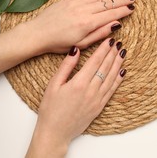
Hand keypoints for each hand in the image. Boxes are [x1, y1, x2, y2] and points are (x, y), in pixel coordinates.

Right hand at [26, 38, 126, 157]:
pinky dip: (118, 80)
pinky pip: (111, 91)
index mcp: (79, 83)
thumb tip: (76, 50)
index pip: (95, 61)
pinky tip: (122, 72)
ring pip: (111, 78)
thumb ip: (66, 66)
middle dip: (112, 54)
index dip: (103, 49)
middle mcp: (91, 90)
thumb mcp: (53, 84)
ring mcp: (97, 99)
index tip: (109, 40)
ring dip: (117, 64)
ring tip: (122, 53)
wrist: (55, 132)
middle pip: (105, 67)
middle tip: (117, 43)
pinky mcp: (99, 107)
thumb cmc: (51, 108)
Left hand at [28, 0, 134, 54]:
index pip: (111, 14)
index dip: (123, 10)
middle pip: (107, 2)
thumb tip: (116, 24)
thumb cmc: (58, 42)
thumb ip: (99, 34)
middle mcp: (83, 9)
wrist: (38, 33)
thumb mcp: (81, 44)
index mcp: (87, 23)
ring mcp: (76, 1)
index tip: (132, 8)